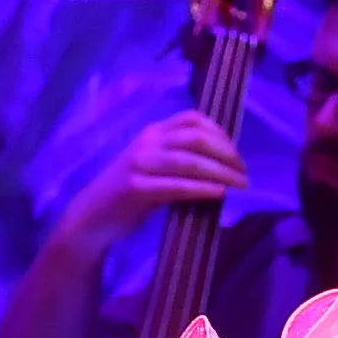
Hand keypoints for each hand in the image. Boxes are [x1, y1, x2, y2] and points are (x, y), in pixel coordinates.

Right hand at [60, 111, 247, 251]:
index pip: (192, 119)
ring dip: (220, 172)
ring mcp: (140, 164)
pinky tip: (219, 194)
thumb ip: (178, 161)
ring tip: (240, 184)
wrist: (93, 218)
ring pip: (189, 161)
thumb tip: (219, 165)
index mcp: (153, 133)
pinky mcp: (136, 189)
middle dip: (226, 153)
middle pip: (196, 138)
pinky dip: (200, 188)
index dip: (220, 133)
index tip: (237, 153)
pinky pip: (175, 186)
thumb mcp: (154, 169)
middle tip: (244, 172)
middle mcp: (147, 142)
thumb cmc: (129, 197)